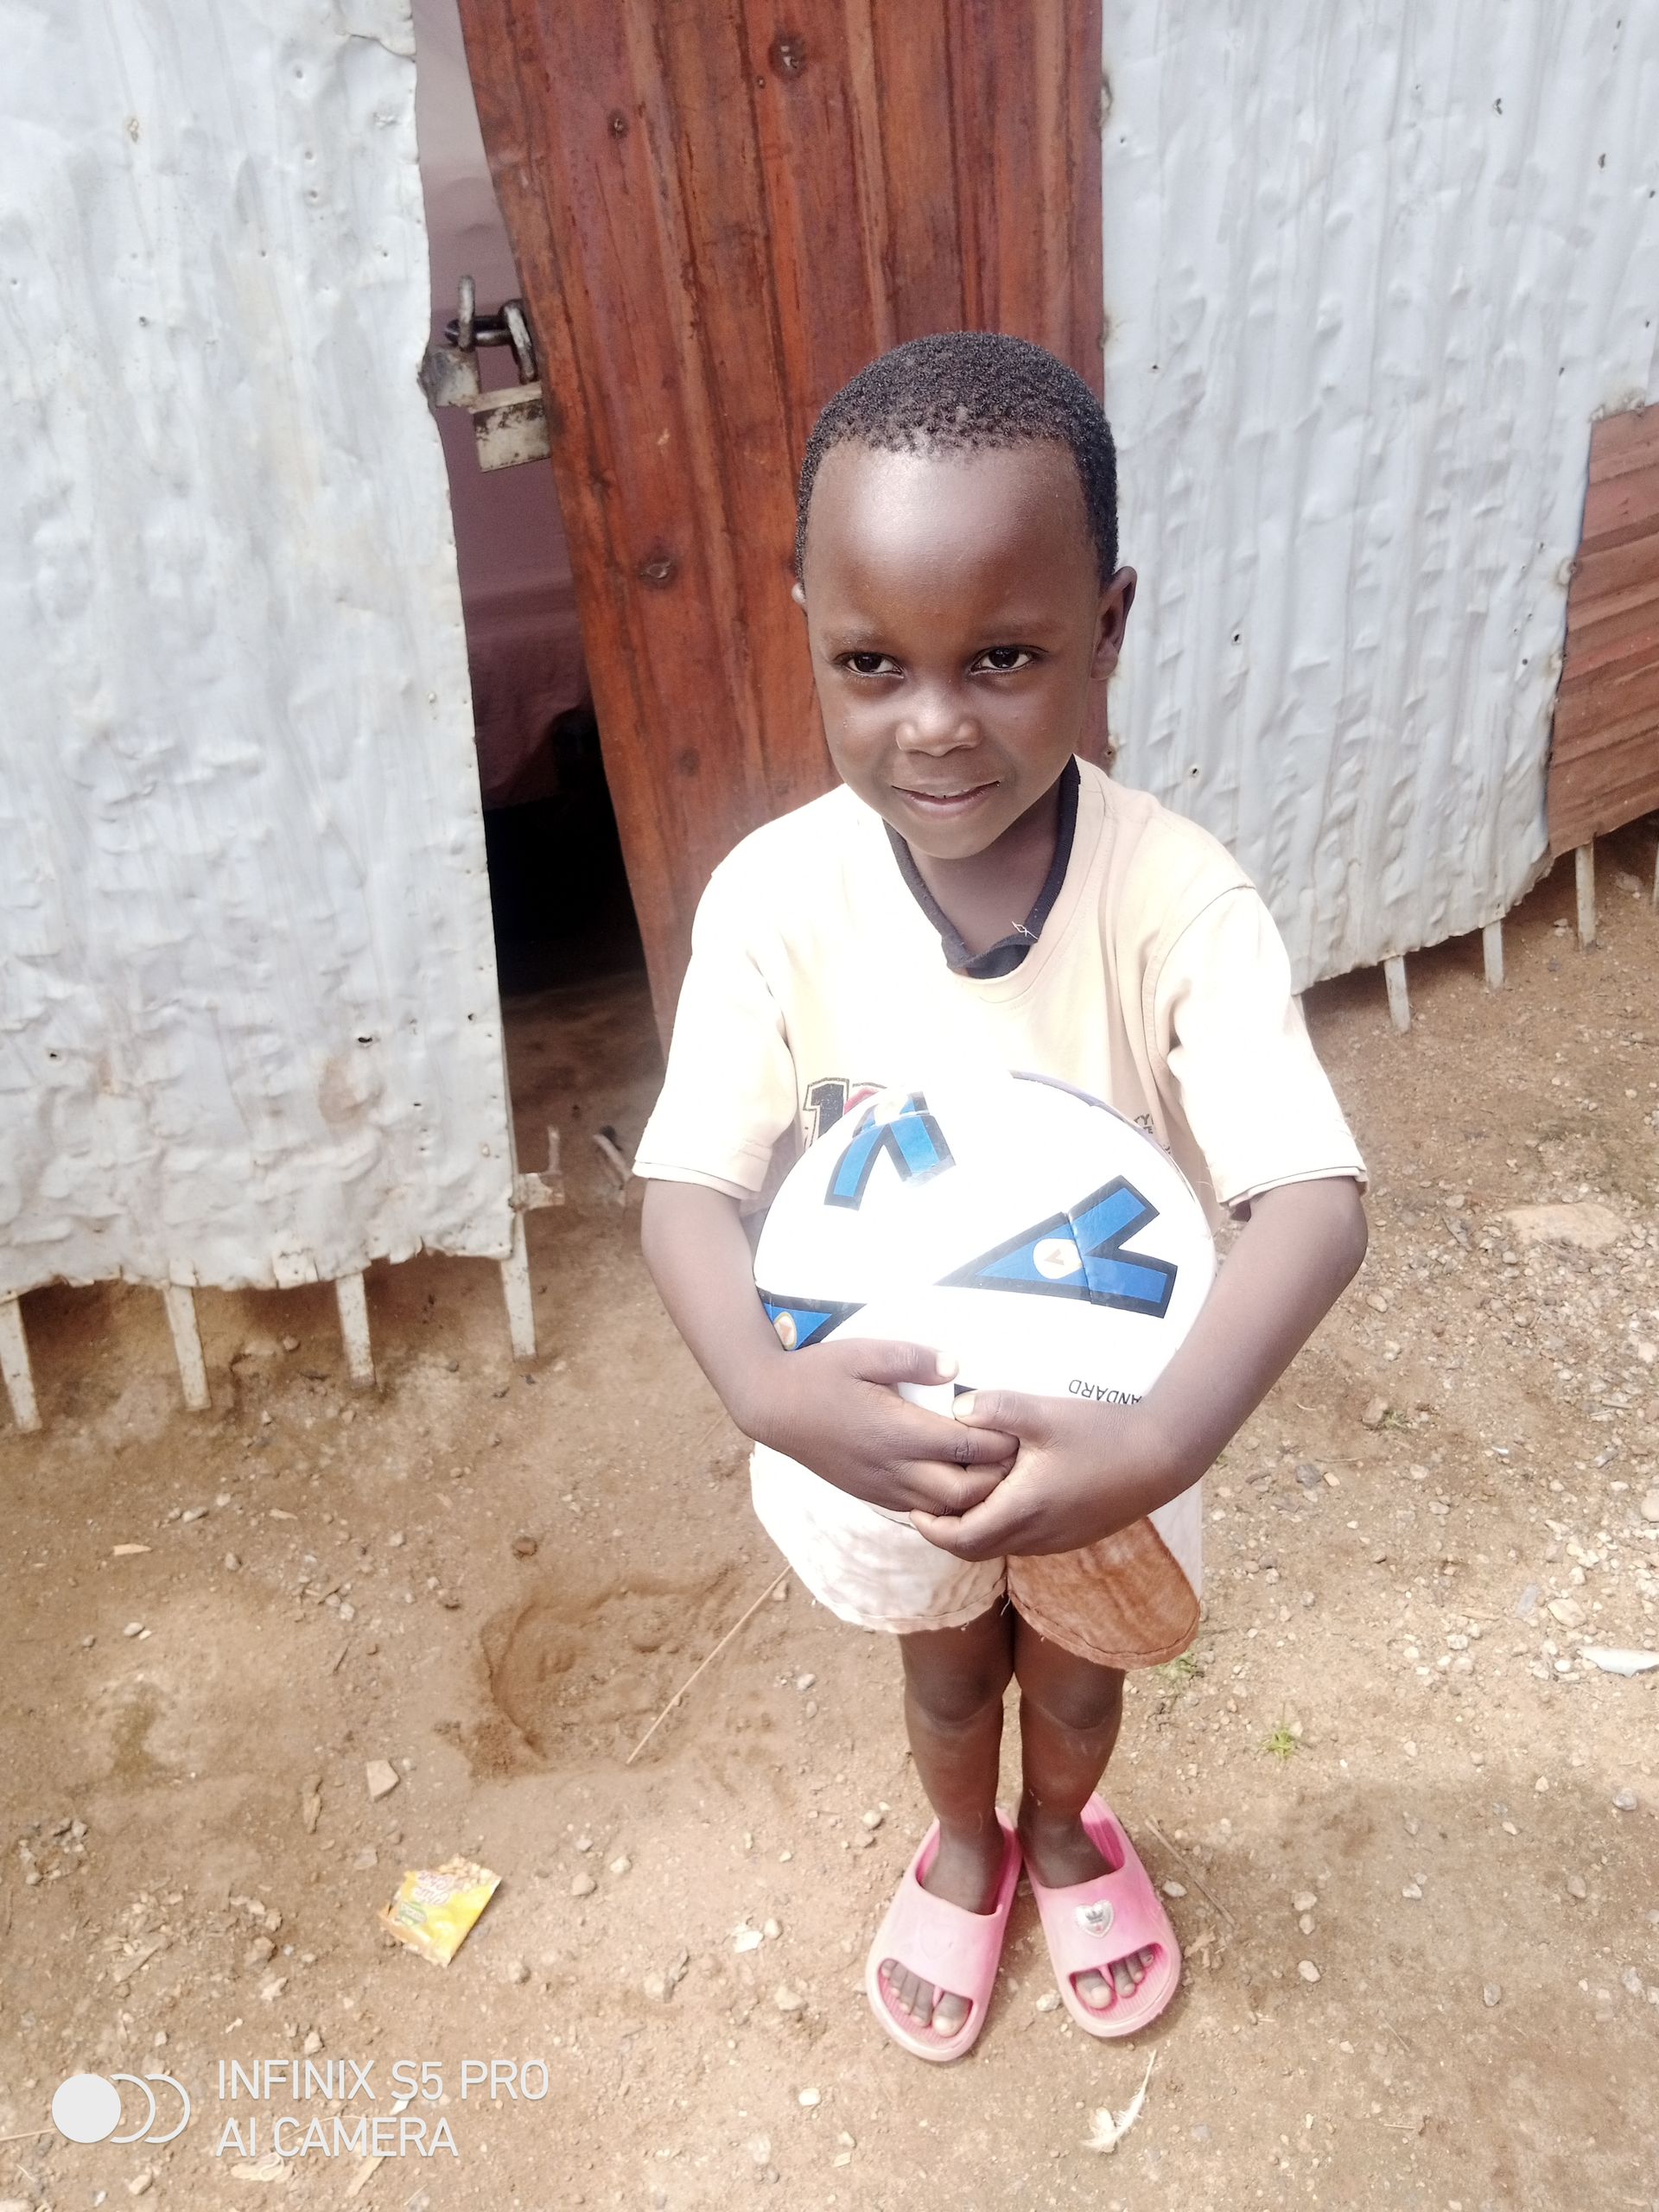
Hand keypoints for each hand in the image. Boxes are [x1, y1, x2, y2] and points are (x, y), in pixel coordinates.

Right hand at [749, 1339, 1018, 1519]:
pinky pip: (920, 1510)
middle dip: (996, 1478)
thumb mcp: (864, 1352)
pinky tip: (955, 1480)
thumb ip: (913, 1358)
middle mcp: (893, 1467)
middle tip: (1014, 1453)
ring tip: (991, 1470)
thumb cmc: (819, 1374)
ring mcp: (882, 1487)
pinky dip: (946, 1503)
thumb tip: (956, 1367)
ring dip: (973, 1496)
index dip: (1000, 1441)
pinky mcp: (872, 1494)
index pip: (966, 1447)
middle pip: (963, 1492)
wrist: (773, 1408)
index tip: (1017, 1427)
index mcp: (897, 1431)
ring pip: (943, 1511)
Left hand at [910, 1390, 1184, 1559]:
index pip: (959, 1539)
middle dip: (947, 1530)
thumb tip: (956, 1408)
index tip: (912, 1506)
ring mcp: (1057, 1540)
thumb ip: (996, 1408)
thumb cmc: (1102, 1434)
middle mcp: (1037, 1535)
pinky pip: (1024, 1539)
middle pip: (975, 1548)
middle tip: (928, 1502)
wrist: (1162, 1456)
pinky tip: (1006, 1491)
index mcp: (1022, 1510)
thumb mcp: (1045, 1413)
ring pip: (1000, 1545)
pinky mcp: (1073, 1534)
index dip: (930, 1528)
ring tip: (962, 1492)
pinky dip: (1003, 1523)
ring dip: (976, 1526)